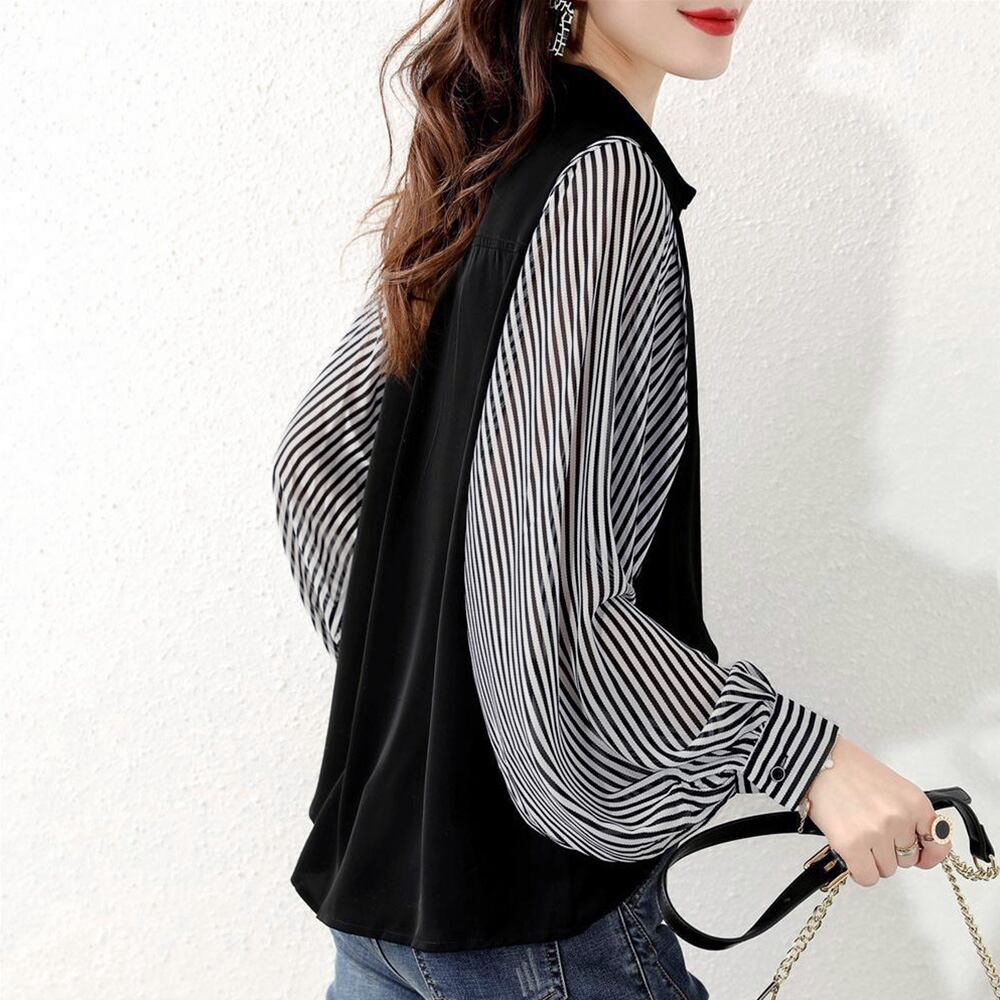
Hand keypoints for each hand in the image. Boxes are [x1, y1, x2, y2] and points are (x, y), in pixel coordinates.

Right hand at [803, 734, 951, 886]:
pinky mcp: (851, 845)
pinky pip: (867, 877)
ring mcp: (876, 833)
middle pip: (907, 859)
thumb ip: (909, 815)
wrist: (816, 760)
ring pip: (886, 870)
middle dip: (890, 850)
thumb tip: (921, 851)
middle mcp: (899, 818)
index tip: (921, 857)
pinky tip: (850, 853)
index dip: (929, 854)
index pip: (938, 843)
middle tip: (870, 829)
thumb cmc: (849, 769)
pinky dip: (859, 870)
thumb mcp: (892, 786)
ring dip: (871, 858)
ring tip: (855, 833)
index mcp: (914, 802)